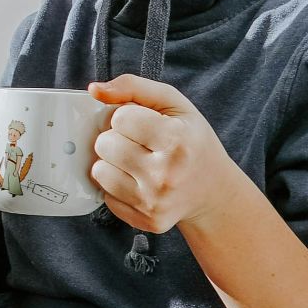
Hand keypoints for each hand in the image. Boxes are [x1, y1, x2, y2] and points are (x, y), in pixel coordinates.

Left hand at [88, 76, 245, 233]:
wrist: (213, 191)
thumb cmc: (191, 140)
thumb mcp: (173, 103)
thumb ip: (133, 86)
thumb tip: (94, 89)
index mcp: (177, 139)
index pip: (119, 118)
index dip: (125, 116)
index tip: (141, 122)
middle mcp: (167, 174)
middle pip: (105, 144)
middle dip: (115, 138)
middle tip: (138, 143)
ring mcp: (156, 201)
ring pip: (100, 171)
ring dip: (111, 163)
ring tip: (135, 161)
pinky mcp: (148, 220)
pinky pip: (106, 196)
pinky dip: (116, 186)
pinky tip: (138, 182)